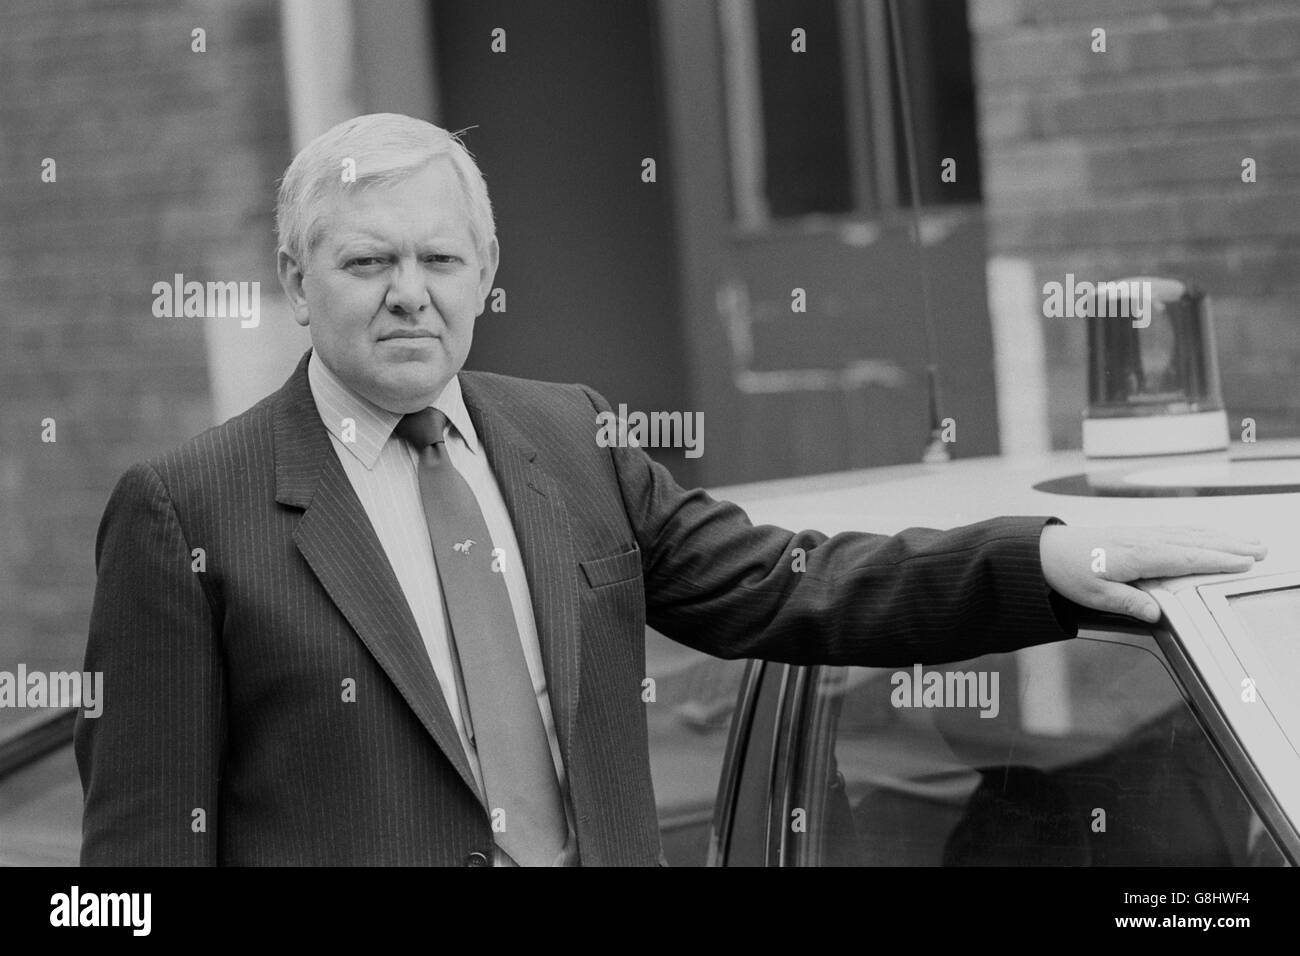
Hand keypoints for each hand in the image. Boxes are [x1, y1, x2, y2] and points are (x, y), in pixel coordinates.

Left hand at [1039, 525, 1266, 622]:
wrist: (1045, 550)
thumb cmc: (1068, 571)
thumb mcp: (1094, 595)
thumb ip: (1128, 602)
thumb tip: (1156, 613)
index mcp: (1137, 556)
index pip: (1184, 558)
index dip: (1215, 560)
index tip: (1242, 563)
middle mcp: (1143, 541)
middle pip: (1195, 542)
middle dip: (1230, 546)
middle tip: (1261, 551)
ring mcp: (1142, 534)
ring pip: (1189, 534)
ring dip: (1220, 537)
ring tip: (1248, 542)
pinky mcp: (1137, 534)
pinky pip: (1177, 530)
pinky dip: (1200, 531)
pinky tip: (1212, 534)